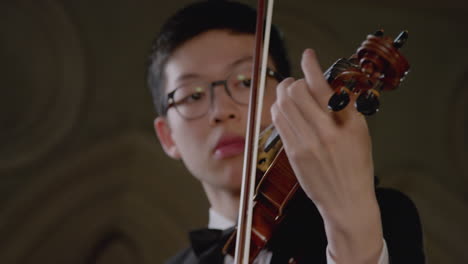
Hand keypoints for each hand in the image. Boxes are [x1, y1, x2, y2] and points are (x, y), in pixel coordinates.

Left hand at [271, 49, 382, 262]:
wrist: (345, 201)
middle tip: (298, 84)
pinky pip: (278, 122)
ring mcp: (304, 145)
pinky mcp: (292, 153)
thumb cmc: (356, 166)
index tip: (308, 55)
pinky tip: (287, 111)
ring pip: (281, 106)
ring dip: (282, 94)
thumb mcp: (361, 133)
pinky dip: (279, 110)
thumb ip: (345, 107)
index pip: (322, 87)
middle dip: (292, 81)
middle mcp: (322, 134)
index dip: (311, 66)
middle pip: (293, 93)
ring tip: (291, 96)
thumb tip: (328, 84)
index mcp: (345, 126)